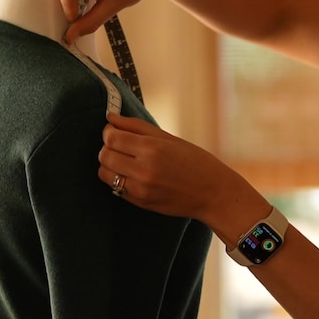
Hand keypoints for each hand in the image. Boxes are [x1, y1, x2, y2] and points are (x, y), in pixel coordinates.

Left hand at [97, 113, 237, 222]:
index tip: (115, 130)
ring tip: (126, 160)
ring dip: (110, 164)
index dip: (109, 131)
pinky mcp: (140, 202)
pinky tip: (134, 174)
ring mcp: (140, 189)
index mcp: (153, 149)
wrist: (214, 193)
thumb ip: (137, 127)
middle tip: (122, 144)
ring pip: (104, 173)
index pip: (111, 138)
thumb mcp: (171, 139)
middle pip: (105, 155)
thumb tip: (110, 117)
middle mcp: (143, 170)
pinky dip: (118, 179)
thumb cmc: (197, 162)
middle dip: (108, 147)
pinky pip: (115, 188)